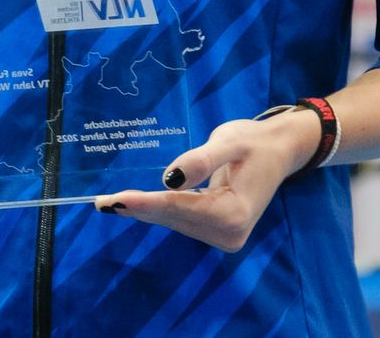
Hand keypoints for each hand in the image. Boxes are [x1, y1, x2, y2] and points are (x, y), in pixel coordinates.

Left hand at [93, 112, 314, 250]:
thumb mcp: (229, 142)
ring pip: (175, 221)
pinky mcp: (219, 233)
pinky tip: (135, 203)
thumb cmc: (254, 142)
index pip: (180, 207)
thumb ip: (201, 160)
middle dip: (139, 208)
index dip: (146, 203)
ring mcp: (226, 237)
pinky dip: (159, 210)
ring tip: (111, 202)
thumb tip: (169, 180)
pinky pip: (182, 220)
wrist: (278, 152)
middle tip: (101, 202)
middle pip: (174, 218)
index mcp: (236, 213)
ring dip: (146, 210)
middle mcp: (231, 233)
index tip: (115, 201)